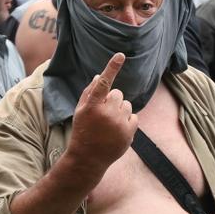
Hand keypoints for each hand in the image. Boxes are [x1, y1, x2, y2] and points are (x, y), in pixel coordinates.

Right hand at [65, 53, 136, 174]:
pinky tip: (117, 131)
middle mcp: (106, 113)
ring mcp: (119, 124)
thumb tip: (99, 76)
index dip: (112, 68)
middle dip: (112, 101)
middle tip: (103, 115)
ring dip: (120, 111)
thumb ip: (89, 92)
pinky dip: (127, 121)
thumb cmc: (83, 131)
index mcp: (92, 106)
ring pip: (127, 105)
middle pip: (118, 94)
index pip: (103, 82)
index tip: (120, 55)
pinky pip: (134, 117)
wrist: (88, 158)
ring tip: (109, 124)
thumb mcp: (80, 111)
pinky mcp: (129, 133)